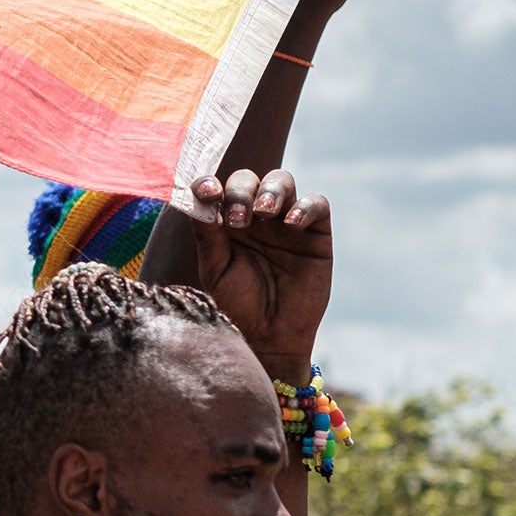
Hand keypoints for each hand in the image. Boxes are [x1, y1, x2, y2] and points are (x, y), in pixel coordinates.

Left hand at [187, 170, 330, 382]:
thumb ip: (208, 234)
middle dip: (241, 191)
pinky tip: (292, 223)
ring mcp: (285, 221)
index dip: (210, 183)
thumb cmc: (237, 304)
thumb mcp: (215, 270)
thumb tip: (199, 198)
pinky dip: (306, 206)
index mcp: (224, 223)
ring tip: (264, 213)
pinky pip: (317, 203)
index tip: (206, 191)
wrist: (270, 335)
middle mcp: (254, 216)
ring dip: (271, 190)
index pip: (217, 189)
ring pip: (282, 181)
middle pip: (248, 179)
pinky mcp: (315, 232)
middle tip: (237, 220)